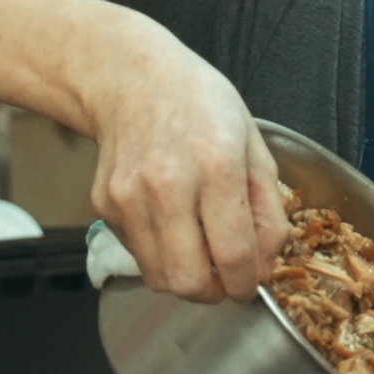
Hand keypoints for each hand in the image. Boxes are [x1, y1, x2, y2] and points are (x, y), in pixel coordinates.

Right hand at [80, 38, 285, 302]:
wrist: (134, 81)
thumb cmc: (202, 108)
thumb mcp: (255, 148)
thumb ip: (268, 212)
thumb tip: (264, 265)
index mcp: (216, 167)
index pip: (234, 256)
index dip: (248, 284)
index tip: (252, 284)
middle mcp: (167, 186)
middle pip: (190, 281)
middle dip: (215, 292)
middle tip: (226, 278)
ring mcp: (129, 198)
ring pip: (160, 278)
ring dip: (186, 278)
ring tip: (200, 251)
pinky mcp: (105, 205)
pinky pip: (139, 255)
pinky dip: (161, 254)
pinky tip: (172, 223)